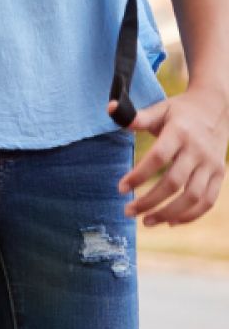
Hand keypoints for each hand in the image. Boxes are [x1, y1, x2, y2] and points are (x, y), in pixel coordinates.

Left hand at [114, 90, 227, 225]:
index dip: (139, 175)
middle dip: (149, 201)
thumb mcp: (160, 109)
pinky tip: (170, 222)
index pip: (158, 157)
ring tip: (146, 221)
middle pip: (173, 182)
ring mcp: (211, 164)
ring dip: (168, 213)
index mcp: (179, 132)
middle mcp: (197, 149)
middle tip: (128, 211)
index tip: (121, 188)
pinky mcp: (220, 174)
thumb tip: (112, 109)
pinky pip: (208, 201)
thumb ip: (138, 116)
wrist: (215, 106)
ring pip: (192, 197)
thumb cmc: (180, 111)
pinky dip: (190, 215)